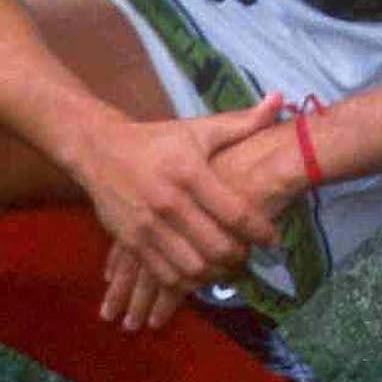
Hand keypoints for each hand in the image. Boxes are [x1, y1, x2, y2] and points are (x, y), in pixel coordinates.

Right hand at [72, 100, 287, 329]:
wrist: (100, 150)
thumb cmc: (158, 140)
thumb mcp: (199, 129)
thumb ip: (242, 122)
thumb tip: (281, 100)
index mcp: (190, 173)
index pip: (234, 212)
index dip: (259, 231)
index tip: (273, 239)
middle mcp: (169, 203)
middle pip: (215, 247)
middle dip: (239, 257)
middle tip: (249, 254)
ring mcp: (147, 226)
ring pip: (190, 268)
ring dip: (214, 274)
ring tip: (226, 266)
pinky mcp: (129, 242)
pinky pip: (162, 274)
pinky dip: (184, 282)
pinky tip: (197, 273)